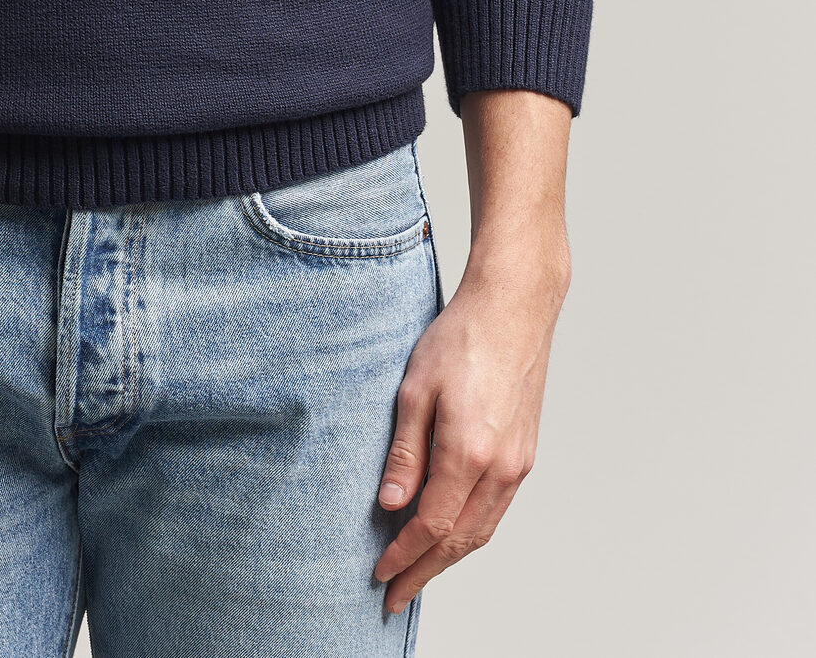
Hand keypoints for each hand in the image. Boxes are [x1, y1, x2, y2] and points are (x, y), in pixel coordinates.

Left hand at [373, 235, 569, 614]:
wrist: (513, 308)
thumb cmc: (460, 338)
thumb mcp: (415, 389)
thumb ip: (405, 452)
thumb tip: (390, 504)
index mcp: (469, 452)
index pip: (431, 525)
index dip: (404, 555)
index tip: (379, 574)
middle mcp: (500, 468)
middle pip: (459, 541)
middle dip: (425, 572)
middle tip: (394, 596)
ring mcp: (518, 464)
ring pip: (481, 531)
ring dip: (449, 559)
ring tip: (418, 574)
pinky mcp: (525, 455)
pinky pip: (495, 510)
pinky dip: (471, 533)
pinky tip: (450, 536)